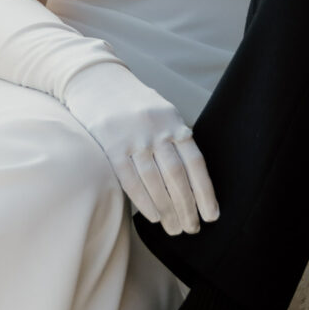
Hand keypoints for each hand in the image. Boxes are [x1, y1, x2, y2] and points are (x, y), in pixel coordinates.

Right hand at [59, 59, 218, 238]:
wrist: (97, 80)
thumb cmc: (133, 102)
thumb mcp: (162, 112)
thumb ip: (176, 138)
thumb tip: (193, 176)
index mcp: (174, 122)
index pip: (195, 163)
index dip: (205, 192)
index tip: (212, 215)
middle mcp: (157, 131)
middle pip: (177, 177)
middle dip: (187, 207)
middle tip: (192, 229)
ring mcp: (134, 139)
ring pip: (155, 182)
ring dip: (168, 210)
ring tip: (175, 229)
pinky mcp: (112, 147)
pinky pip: (131, 180)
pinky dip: (144, 202)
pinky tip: (154, 217)